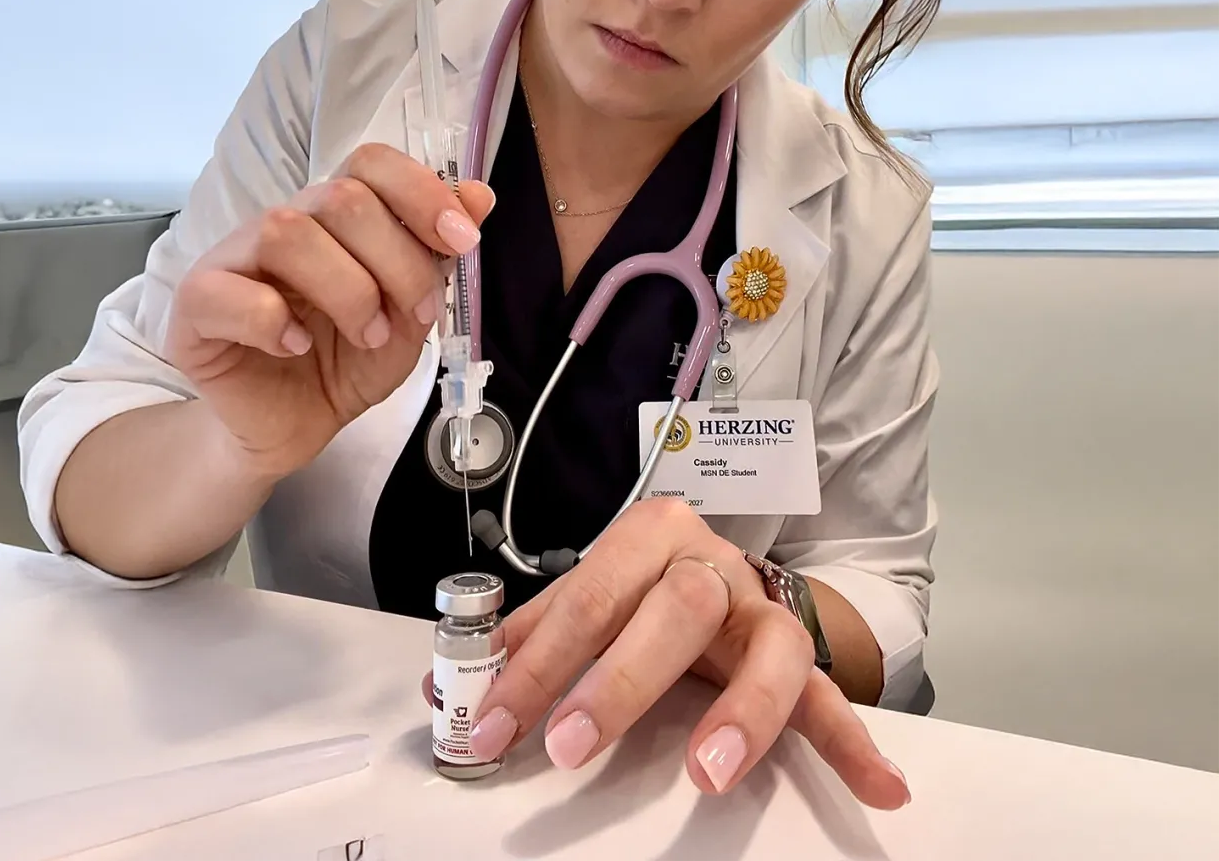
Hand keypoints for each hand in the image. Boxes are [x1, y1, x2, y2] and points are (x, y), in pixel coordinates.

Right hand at [165, 143, 494, 479]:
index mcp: (335, 215)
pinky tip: (297, 345)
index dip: (420, 192)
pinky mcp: (195, 305)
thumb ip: (437, 254)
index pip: (371, 163)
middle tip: (416, 314)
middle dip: (397, 260)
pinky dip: (273, 320)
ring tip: (366, 335)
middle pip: (340, 198)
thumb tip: (479, 195)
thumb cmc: (346, 361)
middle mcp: (284, 222)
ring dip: (346, 290)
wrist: (295, 426)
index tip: (461, 241)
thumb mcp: (409, 311)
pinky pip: (227, 291)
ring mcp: (233, 259)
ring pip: (286, 232)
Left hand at [421, 499, 908, 804]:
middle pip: (674, 609)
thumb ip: (526, 636)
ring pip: (766, 647)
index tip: (491, 729)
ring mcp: (763, 609)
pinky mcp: (803, 657)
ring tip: (708, 776)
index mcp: (649, 537)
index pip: (586, 596)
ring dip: (740, 713)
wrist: (722, 573)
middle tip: (569, 745)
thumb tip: (443, 687)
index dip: (533, 663)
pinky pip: (832, 697)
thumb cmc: (642, 588)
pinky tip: (883, 788)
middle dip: (620, 680)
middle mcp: (711, 565)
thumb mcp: (587, 598)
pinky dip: (854, 743)